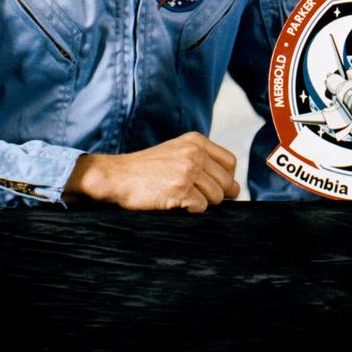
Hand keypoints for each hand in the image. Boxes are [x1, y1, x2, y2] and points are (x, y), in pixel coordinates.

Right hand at [65, 132, 239, 211]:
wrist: (117, 176)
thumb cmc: (147, 169)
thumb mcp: (176, 152)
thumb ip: (202, 161)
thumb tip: (234, 189)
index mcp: (196, 141)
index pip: (230, 163)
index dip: (226, 179)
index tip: (214, 188)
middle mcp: (195, 153)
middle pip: (227, 182)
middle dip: (216, 195)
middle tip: (196, 199)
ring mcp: (188, 171)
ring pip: (216, 197)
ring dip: (203, 204)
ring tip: (182, 199)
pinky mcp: (180, 190)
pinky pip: (201, 207)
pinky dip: (190, 210)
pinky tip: (174, 204)